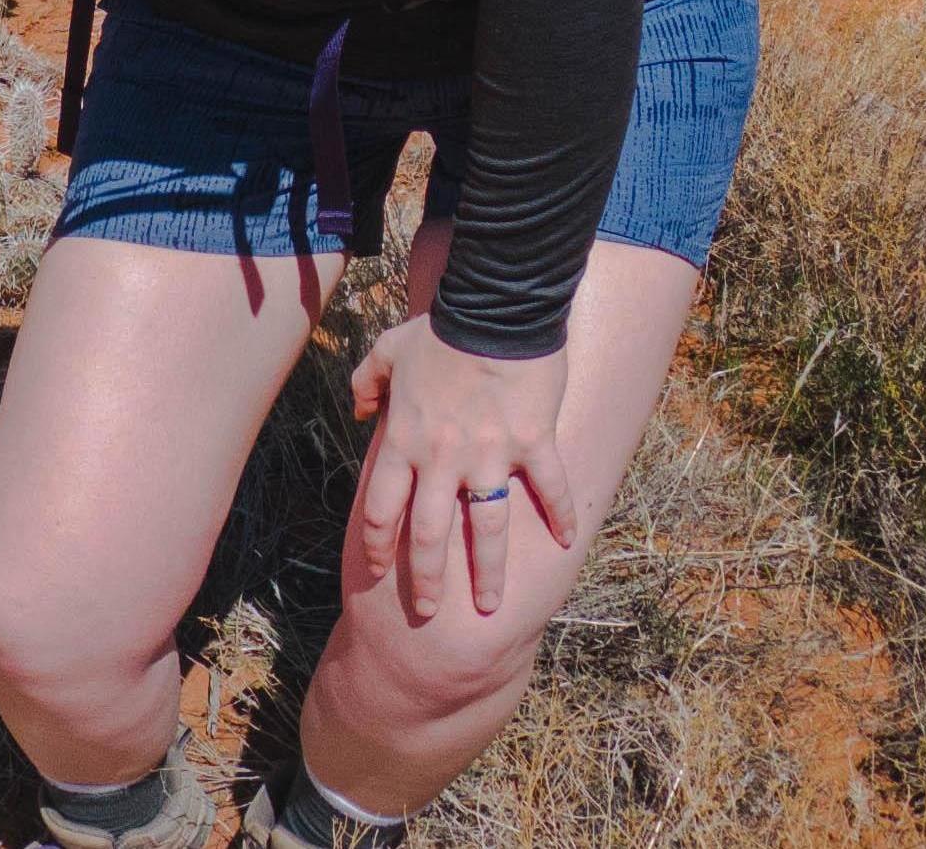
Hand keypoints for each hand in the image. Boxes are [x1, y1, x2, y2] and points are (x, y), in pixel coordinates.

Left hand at [349, 313, 572, 619]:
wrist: (490, 311)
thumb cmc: (437, 331)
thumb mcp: (387, 351)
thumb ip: (367, 383)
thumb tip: (359, 410)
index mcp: (405, 440)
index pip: (382, 507)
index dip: (378, 544)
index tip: (377, 570)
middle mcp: (443, 458)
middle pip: (430, 534)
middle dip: (427, 579)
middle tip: (428, 614)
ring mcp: (490, 457)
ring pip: (488, 530)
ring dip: (490, 574)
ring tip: (491, 609)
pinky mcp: (533, 446)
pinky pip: (550, 491)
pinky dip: (561, 518)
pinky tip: (566, 543)